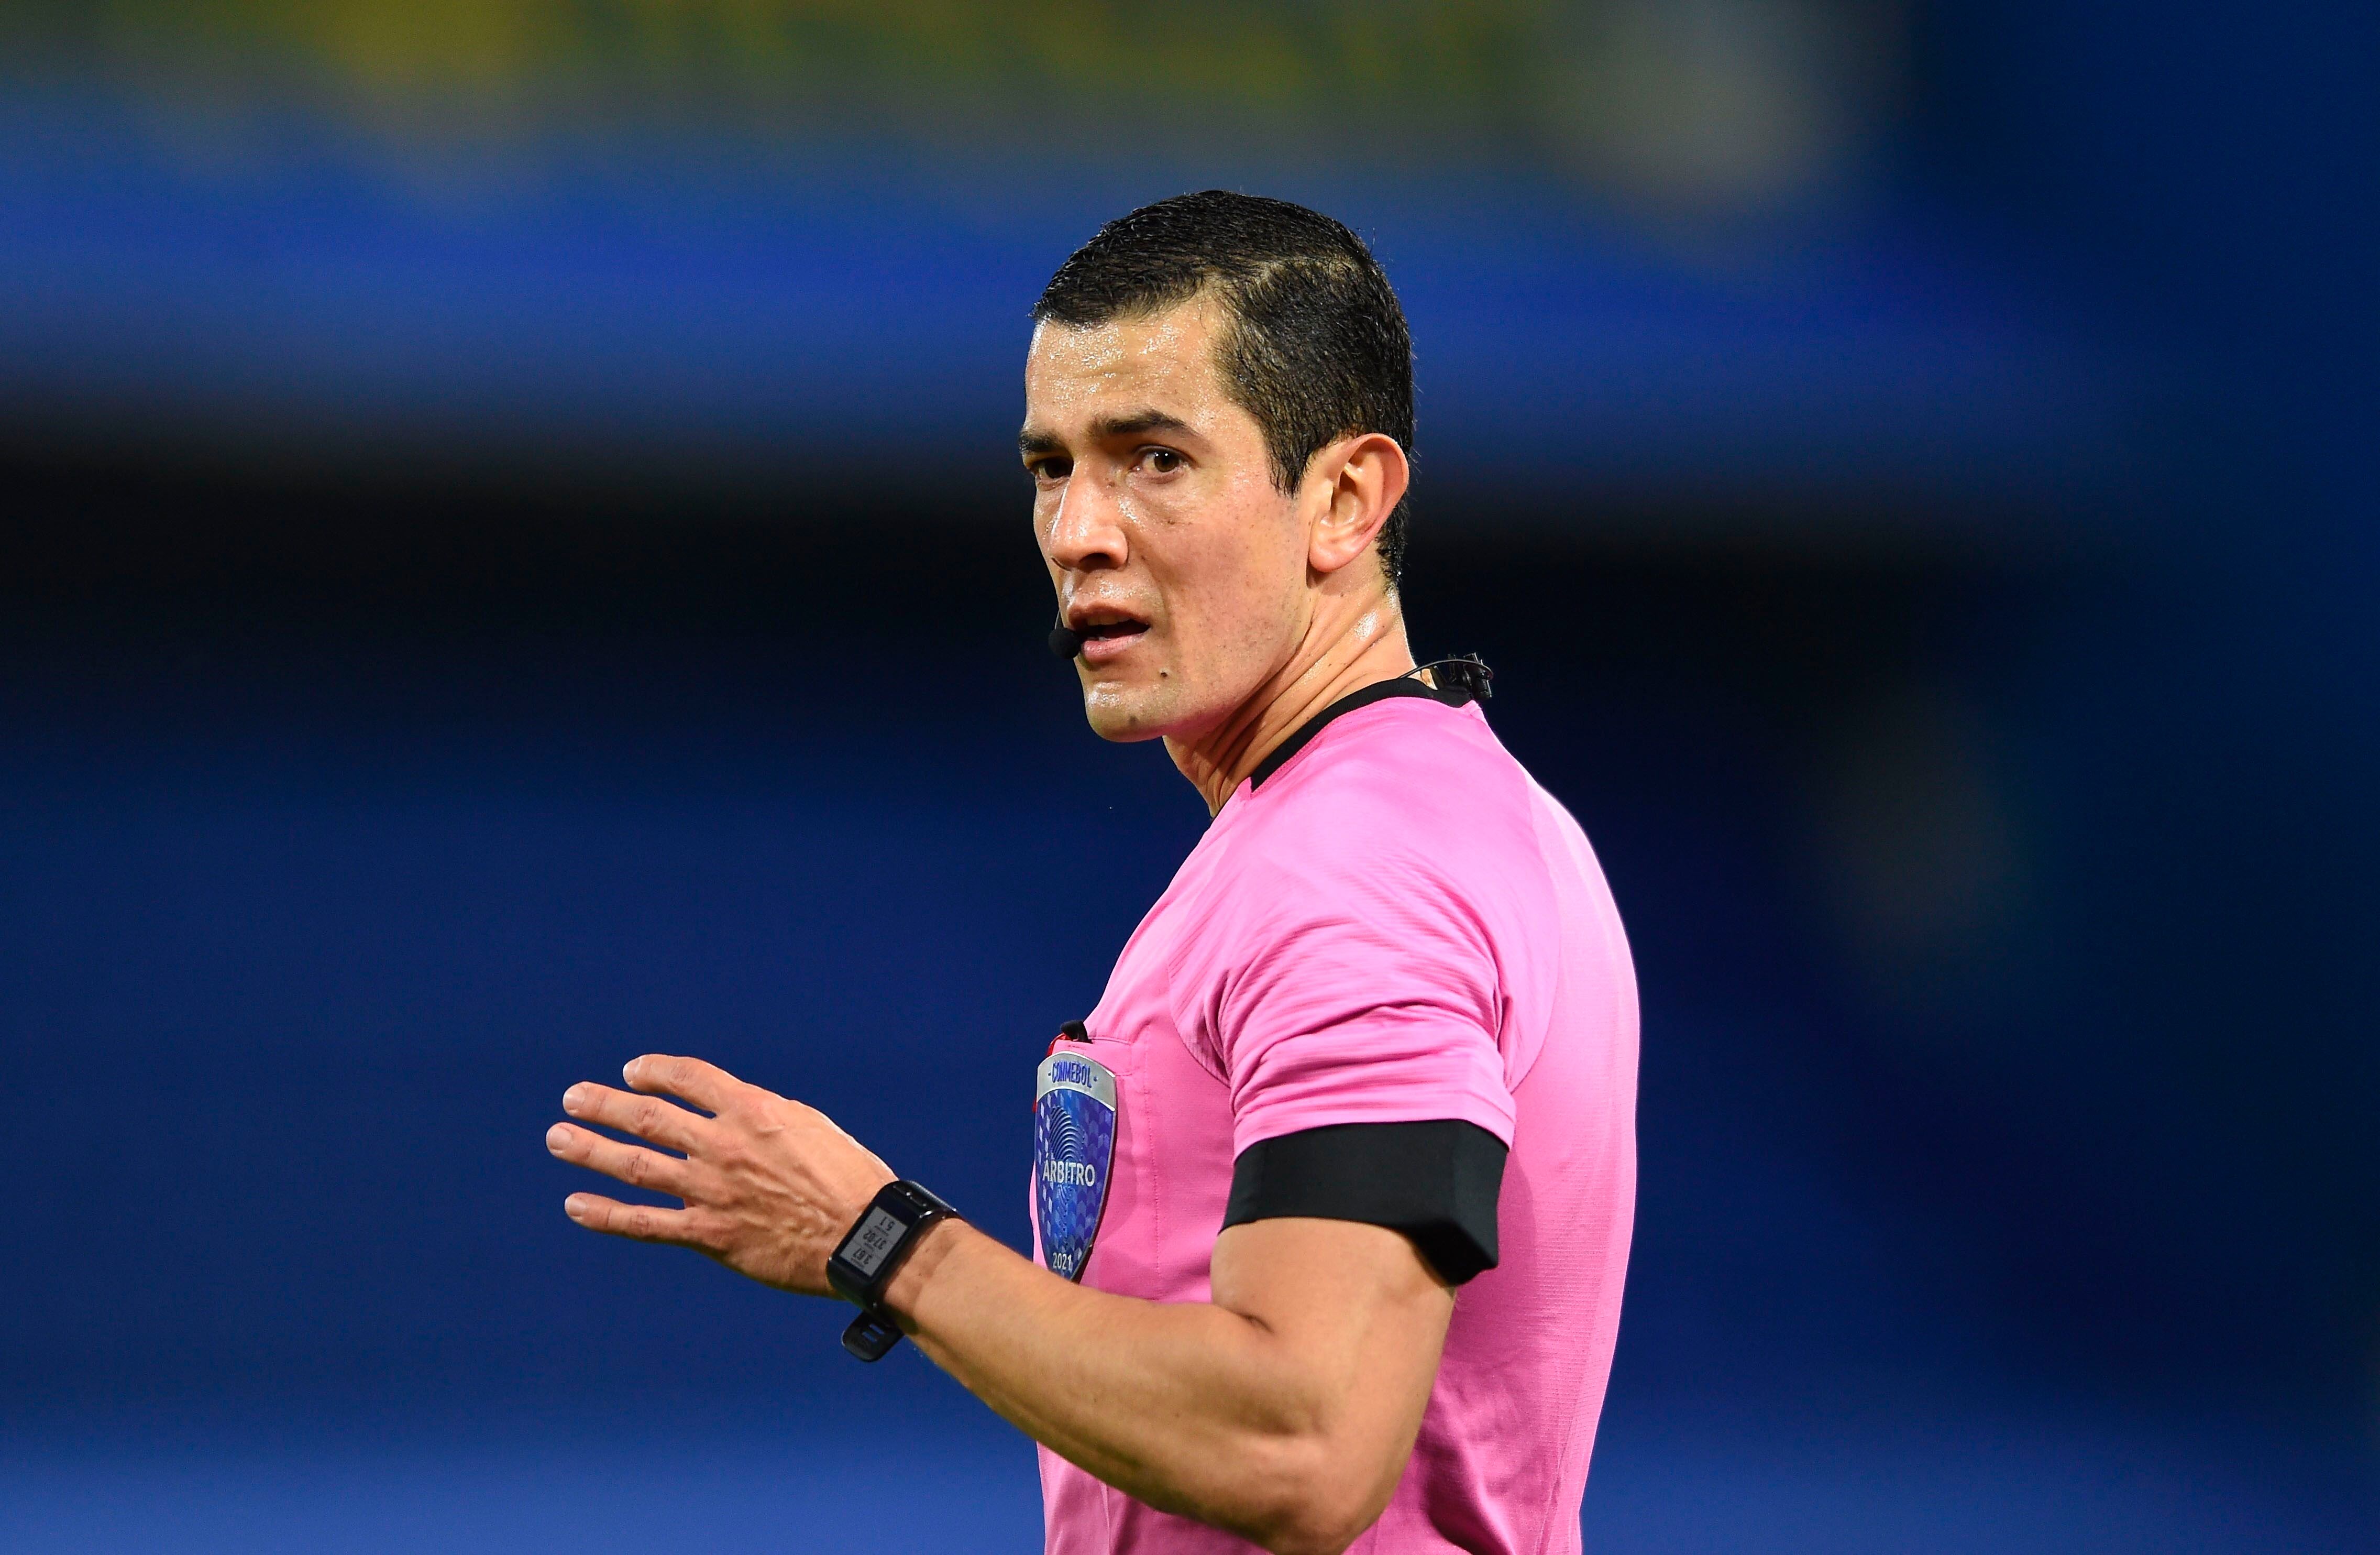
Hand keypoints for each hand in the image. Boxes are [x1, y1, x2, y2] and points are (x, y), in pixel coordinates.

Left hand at [546, 1054, 896, 1296]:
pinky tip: (576, 1205)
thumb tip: (730, 1113)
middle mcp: (725, 1145)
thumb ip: (763, 1117)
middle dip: (605, 1105)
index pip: (689, 1078)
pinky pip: (646, 1224)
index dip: (655, 1071)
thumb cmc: (849, 1179)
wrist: (863, 1236)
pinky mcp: (710, 1235)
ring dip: (592, 1150)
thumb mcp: (810, 1127)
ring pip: (637, 1165)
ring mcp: (712, 1191)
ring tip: (558, 1138)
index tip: (632, 1072)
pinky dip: (607, 1215)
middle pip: (650, 1117)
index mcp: (754, 1111)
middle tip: (572, 1098)